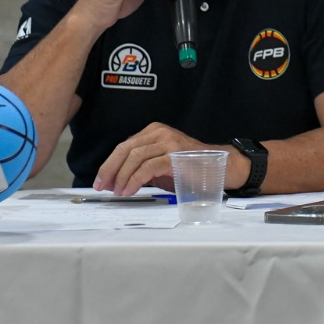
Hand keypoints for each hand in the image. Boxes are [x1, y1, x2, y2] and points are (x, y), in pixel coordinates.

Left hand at [93, 123, 239, 195]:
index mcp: (154, 131)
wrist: (221, 167)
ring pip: (134, 157)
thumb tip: (118, 180)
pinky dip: (134, 180)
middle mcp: (160, 133)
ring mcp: (168, 143)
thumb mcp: (162, 163)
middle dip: (109, 169)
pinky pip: (148, 167)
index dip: (109, 164)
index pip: (124, 146)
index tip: (102, 181)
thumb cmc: (191, 168)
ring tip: (118, 191)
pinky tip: (129, 190)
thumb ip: (143, 165)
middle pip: (125, 149)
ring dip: (121, 176)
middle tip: (102, 186)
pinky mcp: (175, 156)